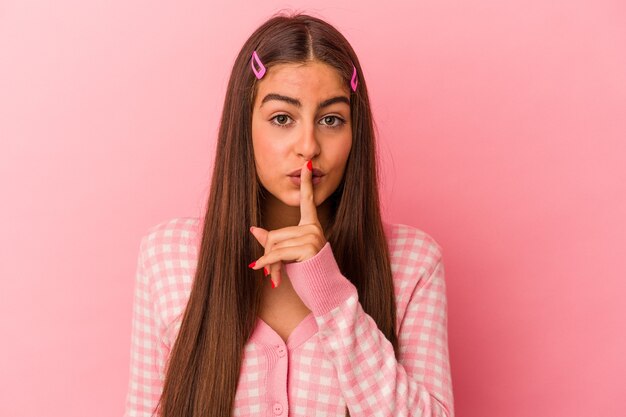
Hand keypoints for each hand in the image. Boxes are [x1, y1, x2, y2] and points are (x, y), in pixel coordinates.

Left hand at [248, 159, 327, 287]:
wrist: (326, 293)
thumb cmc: (309, 275)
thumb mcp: (288, 256)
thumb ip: (274, 242)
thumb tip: (254, 230)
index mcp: (311, 226)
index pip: (308, 201)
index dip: (306, 182)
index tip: (307, 164)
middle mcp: (314, 228)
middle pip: (275, 233)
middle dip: (268, 254)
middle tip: (269, 271)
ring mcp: (312, 236)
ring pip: (274, 243)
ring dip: (269, 263)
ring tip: (275, 277)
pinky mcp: (308, 247)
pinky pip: (278, 252)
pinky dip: (267, 262)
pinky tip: (265, 272)